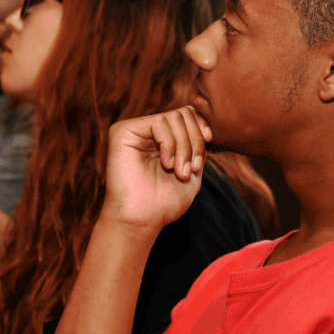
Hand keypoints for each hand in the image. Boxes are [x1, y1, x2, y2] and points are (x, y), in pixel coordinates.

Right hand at [102, 107, 211, 233]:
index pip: (189, 114)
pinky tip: (166, 164)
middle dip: (195, 140)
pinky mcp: (123, 131)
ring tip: (181, 172)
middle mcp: (149, 130)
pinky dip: (170, 144)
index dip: (202, 125)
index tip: (210, 142)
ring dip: (184, 147)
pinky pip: (158, 122)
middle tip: (193, 168)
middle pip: (184, 113)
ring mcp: (136, 129)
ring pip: (174, 117)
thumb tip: (209, 125)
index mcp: (165, 137)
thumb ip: (199, 147)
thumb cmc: (165, 202)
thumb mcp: (193, 170)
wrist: (141, 220)